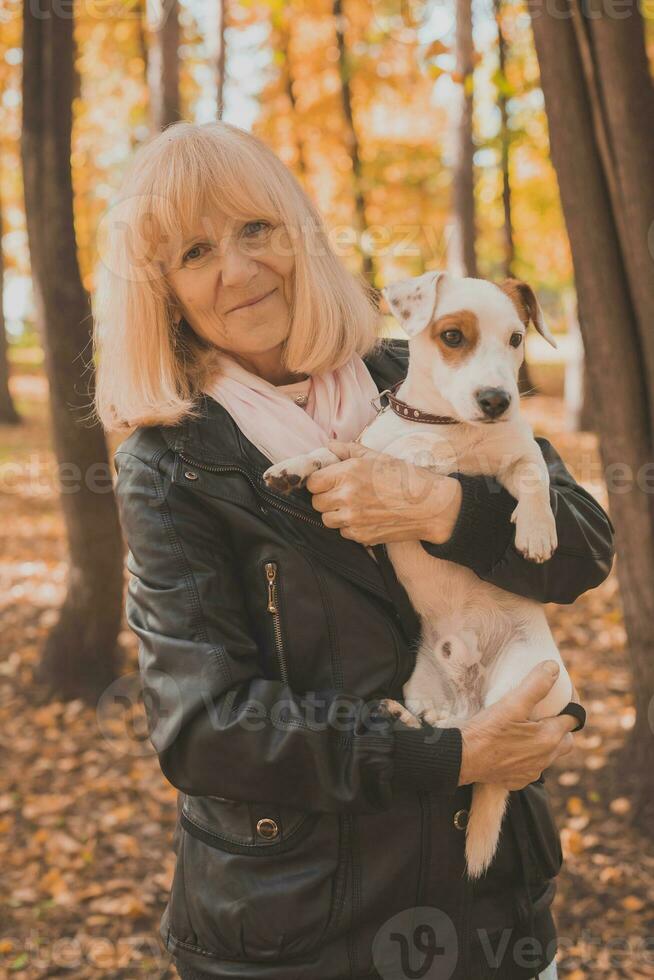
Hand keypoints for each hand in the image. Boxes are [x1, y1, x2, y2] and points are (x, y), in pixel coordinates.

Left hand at [304, 440, 461, 546]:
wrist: (431, 507)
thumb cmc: (407, 478)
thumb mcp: (377, 457)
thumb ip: (348, 451)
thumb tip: (329, 446)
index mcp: (348, 473)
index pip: (312, 482)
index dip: (318, 481)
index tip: (328, 480)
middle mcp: (346, 497)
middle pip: (316, 502)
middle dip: (325, 497)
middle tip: (341, 492)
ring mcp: (353, 519)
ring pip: (327, 519)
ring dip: (335, 513)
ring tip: (354, 505)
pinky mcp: (361, 536)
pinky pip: (343, 532)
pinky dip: (349, 526)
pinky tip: (365, 516)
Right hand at [457, 662, 576, 789]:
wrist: (462, 759)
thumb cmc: (486, 731)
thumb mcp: (512, 703)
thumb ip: (536, 685)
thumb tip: (553, 668)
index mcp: (549, 738)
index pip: (574, 719)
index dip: (571, 704)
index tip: (561, 694)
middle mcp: (545, 759)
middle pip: (566, 740)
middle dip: (561, 726)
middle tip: (546, 713)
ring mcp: (531, 772)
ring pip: (549, 755)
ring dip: (545, 742)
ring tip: (528, 727)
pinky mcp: (517, 780)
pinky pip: (531, 767)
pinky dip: (528, 756)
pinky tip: (513, 746)